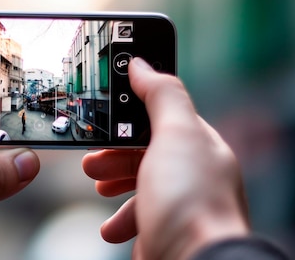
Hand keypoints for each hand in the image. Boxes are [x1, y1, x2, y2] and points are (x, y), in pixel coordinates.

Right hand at [82, 58, 248, 259]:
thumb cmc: (191, 202)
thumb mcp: (176, 134)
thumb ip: (161, 95)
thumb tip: (142, 63)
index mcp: (200, 146)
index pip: (163, 116)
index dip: (133, 109)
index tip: (107, 105)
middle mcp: (193, 174)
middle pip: (146, 150)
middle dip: (115, 152)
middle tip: (94, 157)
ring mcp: (180, 205)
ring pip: (140, 184)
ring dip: (114, 183)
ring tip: (100, 188)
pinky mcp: (166, 232)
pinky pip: (138, 217)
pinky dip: (120, 218)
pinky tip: (112, 227)